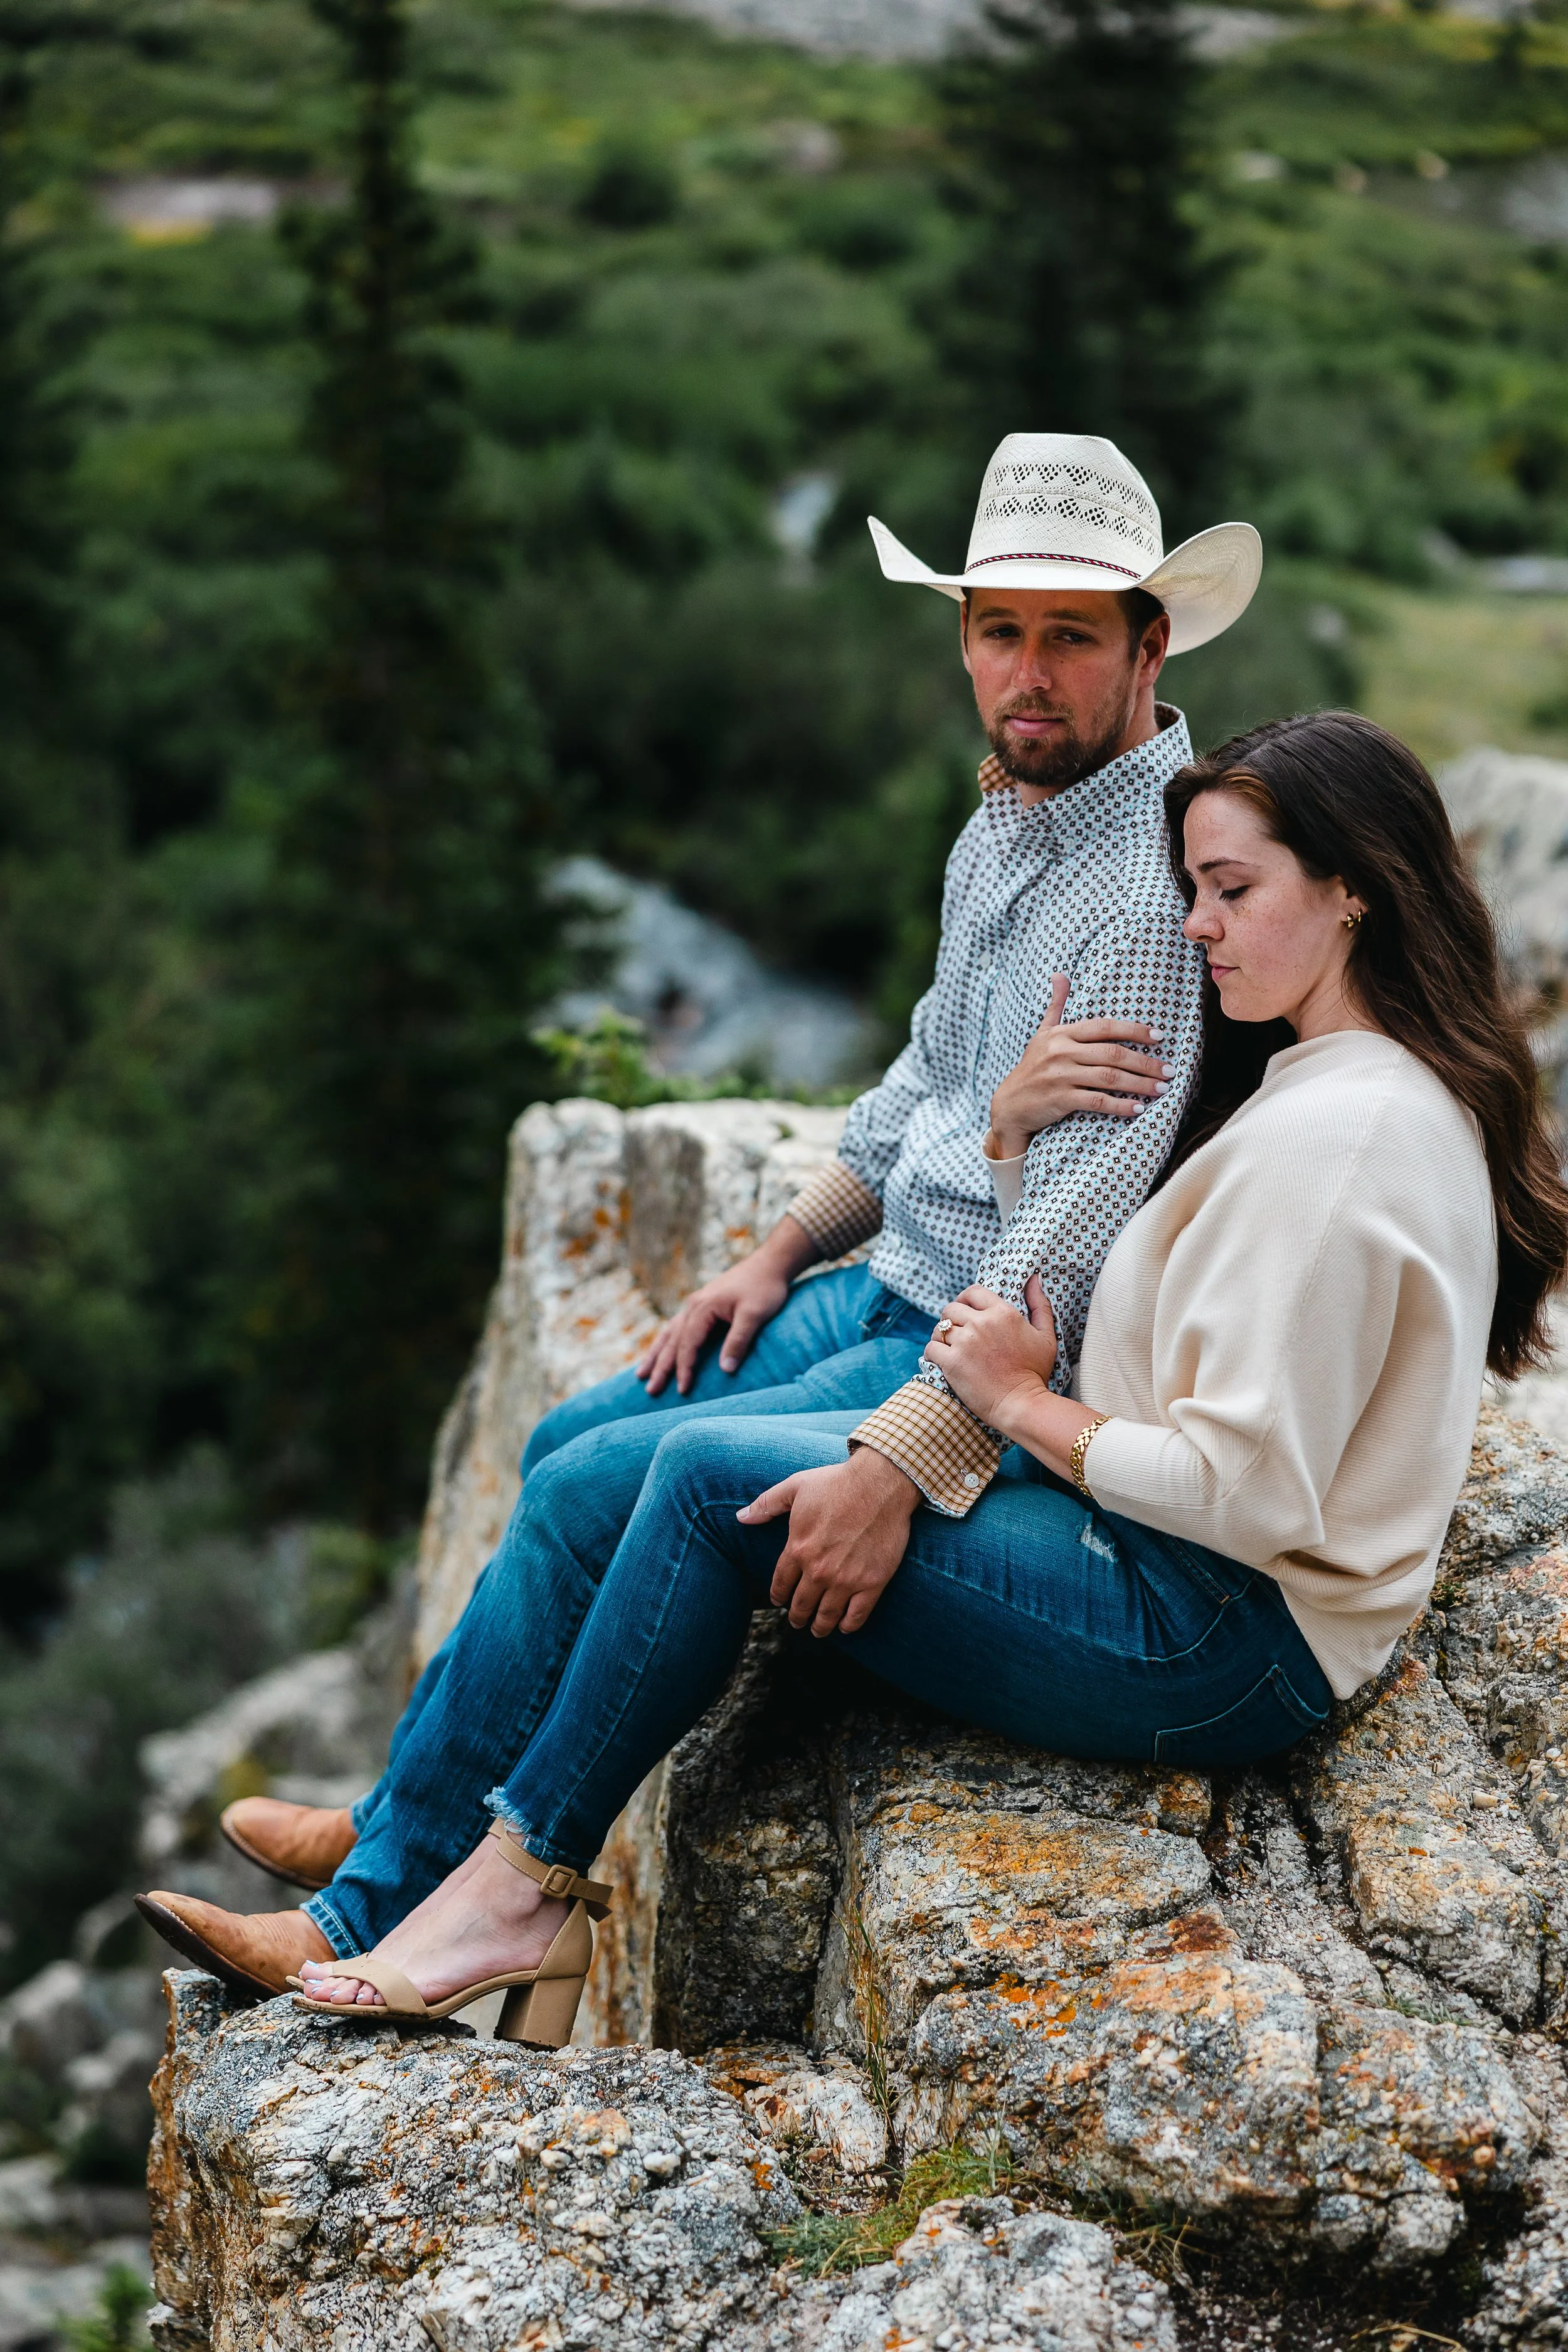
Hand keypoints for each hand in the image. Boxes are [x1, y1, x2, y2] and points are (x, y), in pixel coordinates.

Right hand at [637, 1219, 816, 1395]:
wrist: (770, 1263)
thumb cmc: (764, 1288)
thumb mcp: (754, 1315)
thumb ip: (738, 1341)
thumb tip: (725, 1370)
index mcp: (703, 1307)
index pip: (688, 1344)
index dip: (683, 1368)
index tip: (682, 1390)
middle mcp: (693, 1305)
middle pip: (673, 1341)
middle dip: (660, 1366)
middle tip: (649, 1390)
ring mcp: (696, 1303)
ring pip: (670, 1333)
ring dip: (656, 1354)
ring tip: (641, 1374)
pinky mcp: (702, 1303)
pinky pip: (678, 1326)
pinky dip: (667, 1341)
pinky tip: (661, 1349)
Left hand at [737, 1449, 918, 1637]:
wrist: (880, 1484)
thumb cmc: (837, 1482)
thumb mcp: (795, 1487)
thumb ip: (766, 1504)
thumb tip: (741, 1517)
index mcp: (798, 1548)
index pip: (781, 1583)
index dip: (778, 1595)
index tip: (778, 1602)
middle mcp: (819, 1570)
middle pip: (802, 1605)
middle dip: (797, 1617)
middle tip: (797, 1622)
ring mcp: (846, 1579)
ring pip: (827, 1615)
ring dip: (820, 1627)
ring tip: (818, 1630)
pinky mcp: (872, 1582)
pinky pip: (857, 1615)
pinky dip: (849, 1625)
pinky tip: (845, 1627)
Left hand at [925, 1275, 1058, 1429]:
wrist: (1022, 1404)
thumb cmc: (1035, 1372)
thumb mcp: (1045, 1335)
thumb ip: (1040, 1305)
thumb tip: (1034, 1279)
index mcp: (1003, 1313)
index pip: (973, 1292)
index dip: (965, 1299)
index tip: (965, 1310)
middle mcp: (981, 1323)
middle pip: (951, 1308)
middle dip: (951, 1319)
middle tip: (956, 1333)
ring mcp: (965, 1342)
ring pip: (939, 1328)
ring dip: (941, 1336)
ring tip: (947, 1346)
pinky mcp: (952, 1362)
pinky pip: (931, 1348)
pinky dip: (932, 1353)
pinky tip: (940, 1360)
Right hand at [989, 974, 1172, 1159]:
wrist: (1009, 1105)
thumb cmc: (1032, 1067)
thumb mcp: (1042, 1034)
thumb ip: (1056, 1006)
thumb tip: (1060, 975)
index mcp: (1063, 1034)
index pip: (1105, 1026)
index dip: (1135, 1030)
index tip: (1159, 1037)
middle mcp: (1061, 1051)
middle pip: (1113, 1053)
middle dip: (1146, 1062)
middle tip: (1170, 1070)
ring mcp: (1060, 1075)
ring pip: (1109, 1077)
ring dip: (1139, 1084)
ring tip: (1161, 1089)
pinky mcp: (1060, 1099)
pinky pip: (1096, 1101)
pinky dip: (1120, 1106)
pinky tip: (1138, 1109)